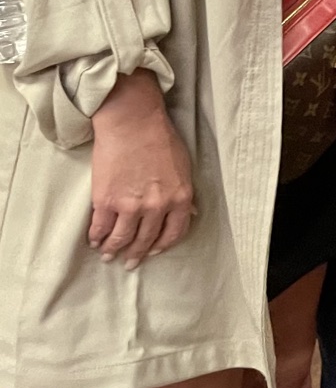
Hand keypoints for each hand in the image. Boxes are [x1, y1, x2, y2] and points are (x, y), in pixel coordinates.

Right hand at [88, 72, 194, 269]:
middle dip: (136, 254)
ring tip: (108, 255)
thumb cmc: (160, 139)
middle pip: (146, 239)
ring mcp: (130, 206)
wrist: (133, 124)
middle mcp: (157, 207)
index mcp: (179, 198)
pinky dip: (97, 237)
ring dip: (113, 249)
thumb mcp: (183, 168)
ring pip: (121, 238)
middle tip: (129, 263)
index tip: (154, 251)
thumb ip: (183, 193)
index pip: (174, 233)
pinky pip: (100, 227)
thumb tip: (188, 213)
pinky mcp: (106, 201)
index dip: (163, 245)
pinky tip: (94, 240)